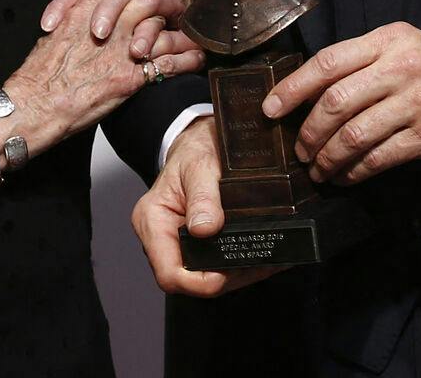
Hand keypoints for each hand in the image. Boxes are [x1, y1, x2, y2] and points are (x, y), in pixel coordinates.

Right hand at [9, 0, 203, 146]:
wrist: (35, 105)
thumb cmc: (39, 76)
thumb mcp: (54, 36)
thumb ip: (74, 21)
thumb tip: (85, 19)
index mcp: (83, 10)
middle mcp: (106, 25)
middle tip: (176, 6)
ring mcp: (120, 50)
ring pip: (163, 29)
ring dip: (182, 33)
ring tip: (192, 37)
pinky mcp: (130, 78)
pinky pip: (169, 64)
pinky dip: (186, 61)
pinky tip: (195, 61)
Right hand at [131, 117, 279, 297]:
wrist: (201, 139)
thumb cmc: (194, 148)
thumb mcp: (200, 164)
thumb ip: (203, 196)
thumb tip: (206, 229)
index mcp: (152, 221)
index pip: (169, 272)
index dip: (198, 282)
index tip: (227, 272)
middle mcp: (163, 238)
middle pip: (191, 279)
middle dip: (227, 277)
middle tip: (261, 262)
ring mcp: (181, 243)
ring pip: (208, 276)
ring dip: (238, 273)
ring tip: (267, 259)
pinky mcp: (199, 243)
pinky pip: (218, 264)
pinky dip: (241, 263)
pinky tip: (263, 254)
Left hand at [262, 24, 420, 185]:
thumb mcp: (401, 43)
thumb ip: (361, 60)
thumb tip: (311, 91)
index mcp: (386, 42)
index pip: (327, 63)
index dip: (292, 88)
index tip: (270, 108)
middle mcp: (398, 70)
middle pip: (335, 104)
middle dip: (307, 132)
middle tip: (298, 149)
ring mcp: (414, 105)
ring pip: (353, 136)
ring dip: (327, 158)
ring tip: (317, 169)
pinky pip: (378, 158)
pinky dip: (354, 172)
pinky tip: (345, 176)